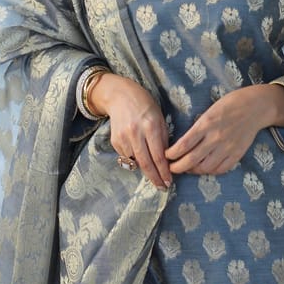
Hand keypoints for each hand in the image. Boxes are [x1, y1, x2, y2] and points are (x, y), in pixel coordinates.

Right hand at [91, 73, 171, 188]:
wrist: (120, 96)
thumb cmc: (145, 105)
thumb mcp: (159, 118)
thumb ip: (163, 138)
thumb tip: (167, 160)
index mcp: (150, 126)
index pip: (158, 155)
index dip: (164, 171)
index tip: (169, 182)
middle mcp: (135, 133)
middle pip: (145, 163)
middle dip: (155, 178)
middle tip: (161, 187)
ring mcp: (123, 137)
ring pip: (135, 162)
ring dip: (145, 169)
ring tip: (153, 173)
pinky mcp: (115, 140)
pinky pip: (126, 156)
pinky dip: (134, 159)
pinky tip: (139, 155)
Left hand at [165, 84, 283, 174]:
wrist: (256, 106)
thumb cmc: (230, 104)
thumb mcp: (210, 111)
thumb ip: (198, 127)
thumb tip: (184, 143)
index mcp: (206, 124)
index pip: (184, 144)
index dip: (172, 154)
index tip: (166, 156)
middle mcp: (215, 138)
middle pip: (192, 160)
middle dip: (178, 167)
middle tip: (171, 168)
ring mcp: (227, 147)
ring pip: (205, 168)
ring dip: (193, 170)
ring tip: (187, 168)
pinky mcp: (237, 154)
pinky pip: (221, 169)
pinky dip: (210, 171)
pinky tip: (204, 168)